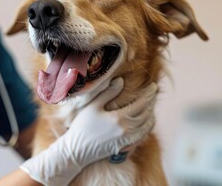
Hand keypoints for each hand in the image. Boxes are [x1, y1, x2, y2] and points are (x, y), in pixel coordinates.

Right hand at [20, 78, 156, 185]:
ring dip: (151, 113)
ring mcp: (127, 139)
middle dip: (152, 101)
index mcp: (119, 118)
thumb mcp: (93, 106)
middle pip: (147, 113)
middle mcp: (127, 130)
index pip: (141, 103)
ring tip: (151, 104)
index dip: (149, 93)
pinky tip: (146, 121)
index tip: (153, 85)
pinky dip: (148, 126)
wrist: (77, 150)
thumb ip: (108, 93)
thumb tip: (121, 81)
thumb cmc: (82, 126)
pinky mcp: (126, 146)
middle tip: (154, 92)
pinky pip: (143, 135)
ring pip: (147, 125)